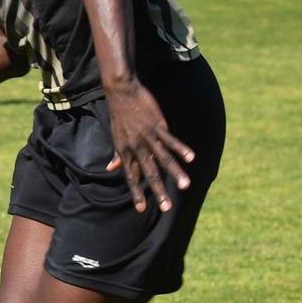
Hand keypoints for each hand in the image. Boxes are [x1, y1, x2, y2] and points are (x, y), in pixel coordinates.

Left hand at [103, 78, 193, 211]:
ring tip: (185, 186)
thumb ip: (116, 155)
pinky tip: (191, 158)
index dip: (136, 193)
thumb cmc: (119, 115)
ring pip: (163, 159)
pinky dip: (181, 149)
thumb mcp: (116, 137)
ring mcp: (147, 137)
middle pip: (149, 173)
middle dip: (158, 191)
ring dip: (175, 173)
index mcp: (125, 152)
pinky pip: (170, 140)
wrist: (121, 92)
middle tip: (167, 208)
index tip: (141, 209)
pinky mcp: (157, 125)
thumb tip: (110, 169)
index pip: (131, 177)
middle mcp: (136, 147)